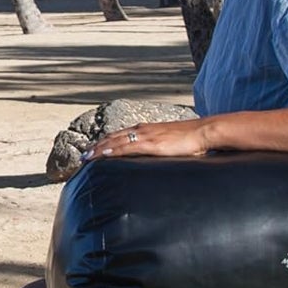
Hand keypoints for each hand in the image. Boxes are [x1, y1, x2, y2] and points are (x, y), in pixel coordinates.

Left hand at [84, 118, 209, 160]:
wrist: (204, 132)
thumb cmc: (192, 139)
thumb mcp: (172, 143)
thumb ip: (162, 149)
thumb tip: (159, 158)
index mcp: (147, 129)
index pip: (120, 135)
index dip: (105, 142)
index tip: (93, 150)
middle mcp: (142, 130)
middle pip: (113, 137)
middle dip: (96, 146)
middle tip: (83, 156)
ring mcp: (145, 136)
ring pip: (115, 141)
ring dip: (98, 149)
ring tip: (85, 158)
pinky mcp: (150, 144)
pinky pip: (126, 147)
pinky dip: (111, 151)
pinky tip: (102, 155)